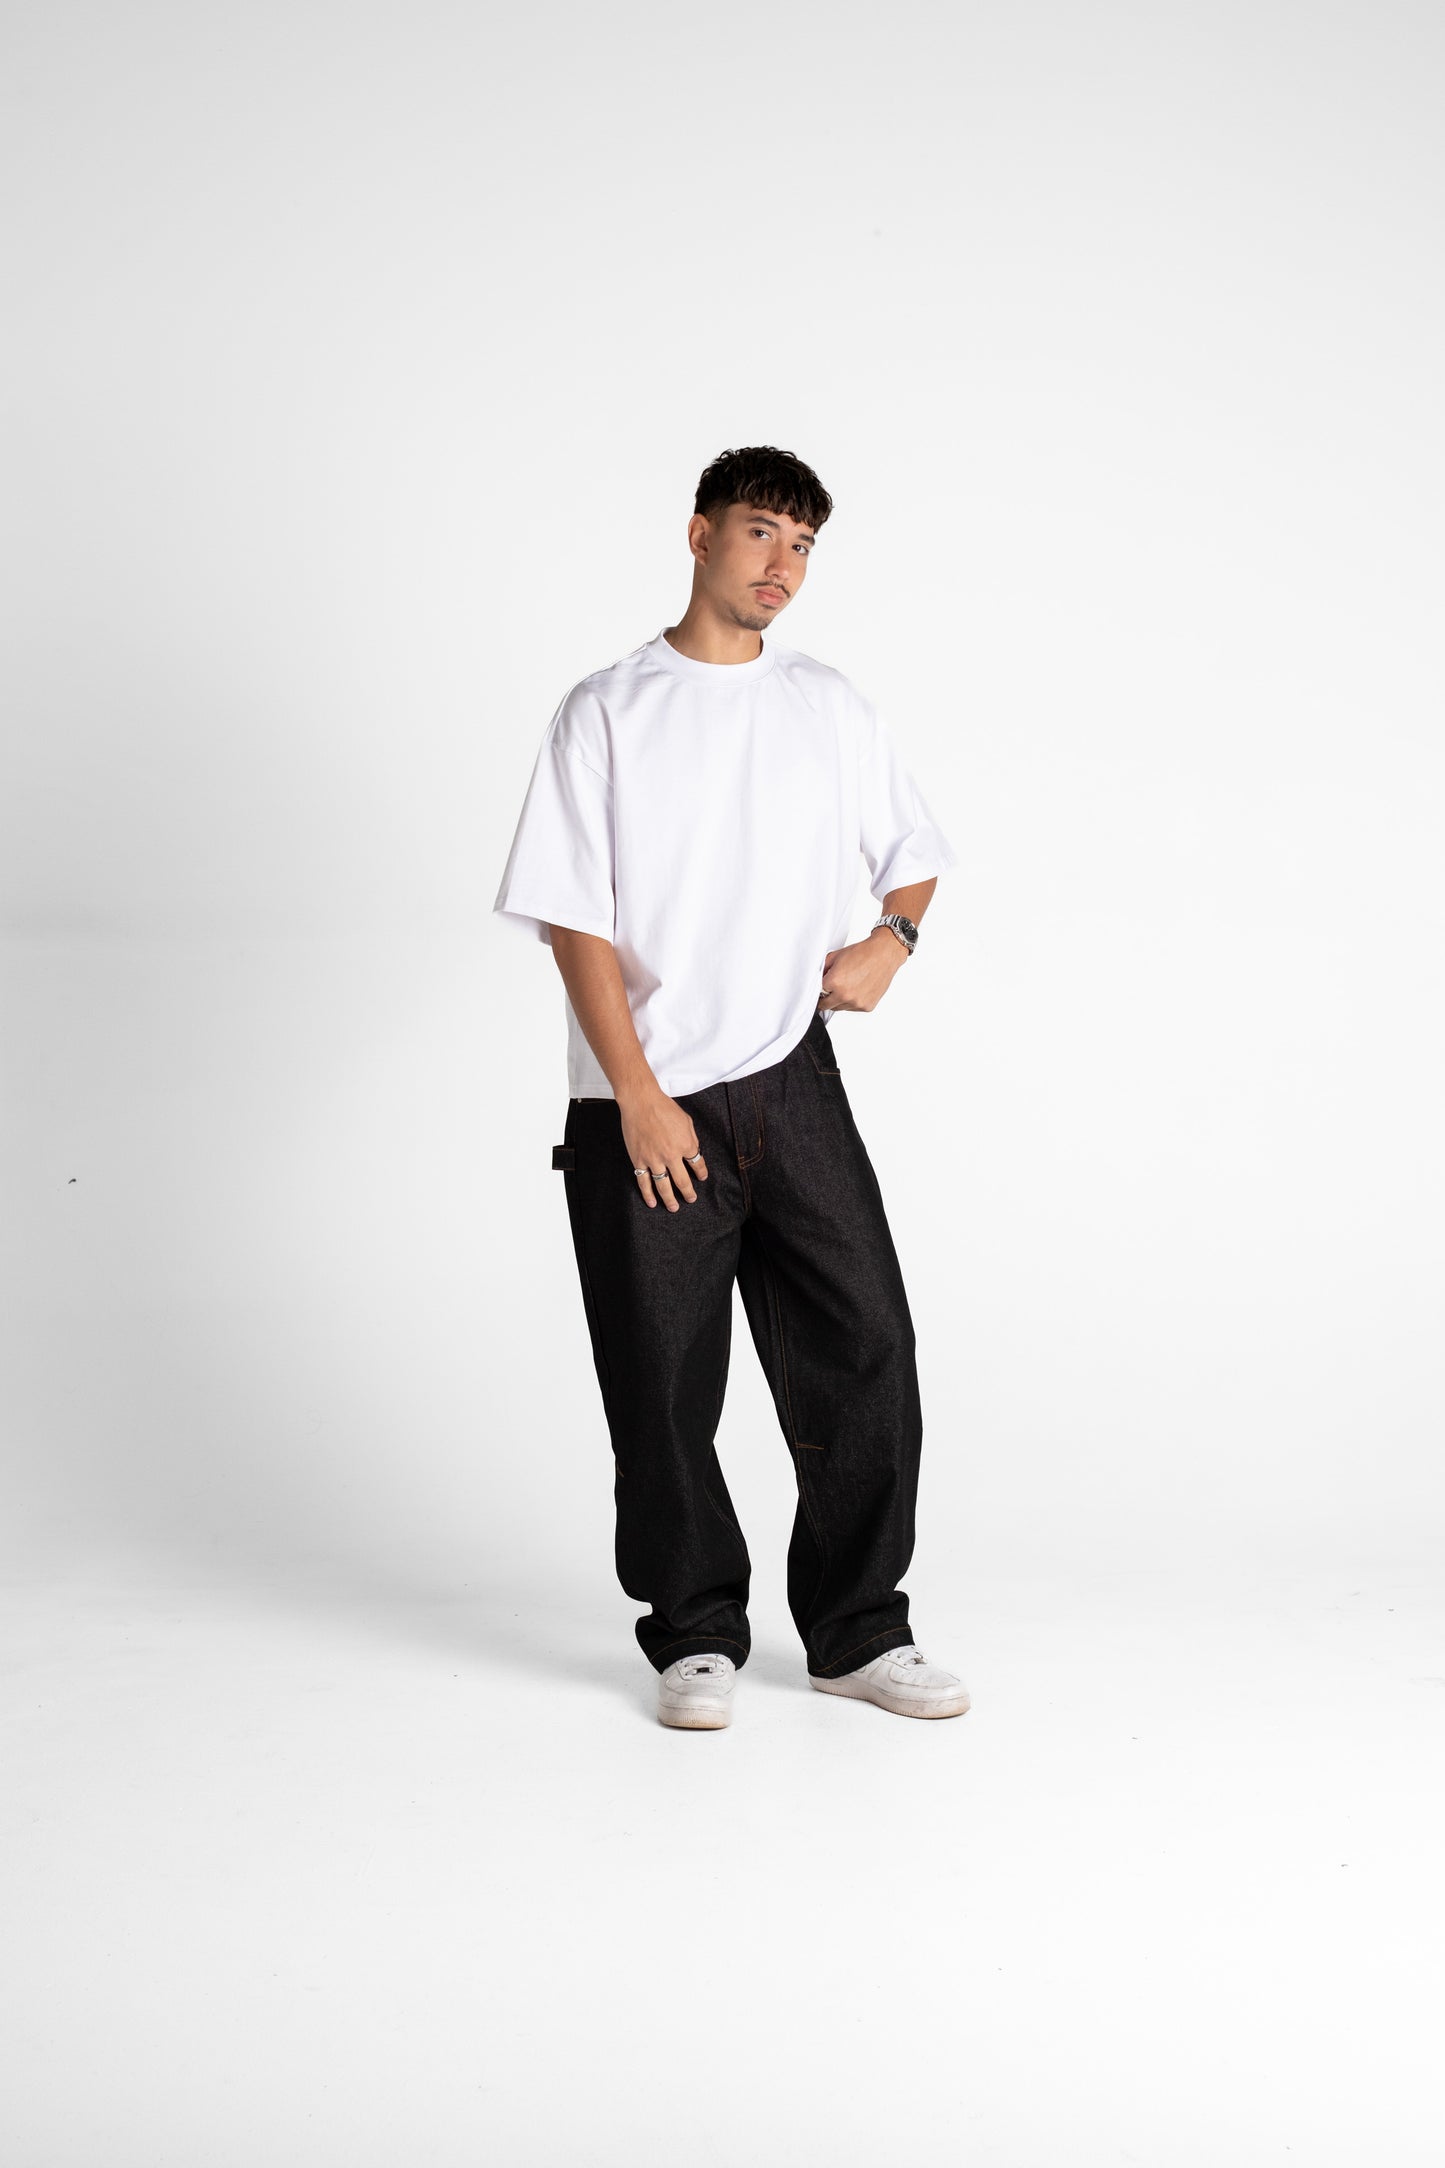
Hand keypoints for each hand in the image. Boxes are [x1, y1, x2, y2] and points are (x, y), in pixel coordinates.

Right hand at [619, 1086, 709, 1211]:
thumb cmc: (664, 1107)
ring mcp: (654, 1160)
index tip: (702, 1177)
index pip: (697, 1164)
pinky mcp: (639, 1160)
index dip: (701, 1173)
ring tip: (674, 1207)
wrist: (641, 1102)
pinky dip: (648, 1194)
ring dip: (670, 1199)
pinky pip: (644, 1181)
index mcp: (686, 1145)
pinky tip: (652, 1202)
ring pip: (663, 1186)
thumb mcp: (686, 1121)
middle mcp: (672, 1156)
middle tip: (691, 1199)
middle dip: (688, 1193)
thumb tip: (693, 1152)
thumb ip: (691, 1139)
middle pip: (683, 1181)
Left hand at [818, 927, 907, 1013]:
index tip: (820, 990)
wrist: (883, 954)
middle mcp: (845, 995)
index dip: (818, 990)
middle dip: (826, 998)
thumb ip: (822, 970)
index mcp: (834, 982)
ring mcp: (857, 1003)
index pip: (817, 994)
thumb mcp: (835, 956)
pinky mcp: (867, 1006)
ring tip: (848, 985)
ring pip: (839, 1008)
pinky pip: (853, 1008)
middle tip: (830, 990)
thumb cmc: (862, 953)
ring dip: (839, 1000)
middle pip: (826, 1005)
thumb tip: (818, 980)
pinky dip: (852, 1001)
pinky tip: (857, 989)